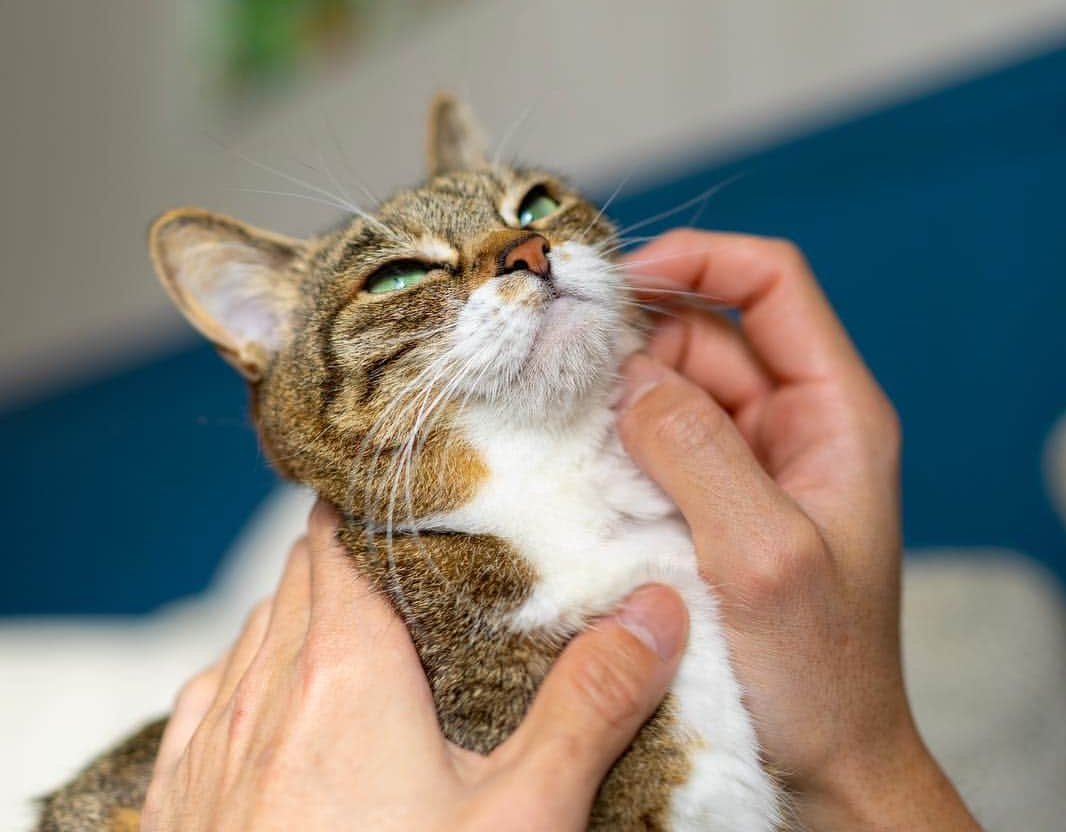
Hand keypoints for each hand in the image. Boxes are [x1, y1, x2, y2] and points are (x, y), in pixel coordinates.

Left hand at [142, 501, 687, 830]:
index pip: (334, 537)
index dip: (369, 507)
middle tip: (414, 563)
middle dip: (350, 557)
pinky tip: (278, 709)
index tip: (413, 496)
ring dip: (300, 616)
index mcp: (341, 670)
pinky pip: (208, 699)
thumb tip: (656, 610)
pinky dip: (247, 677)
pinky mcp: (179, 803)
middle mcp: (261, 689)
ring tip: (361, 630)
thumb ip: (590, 703)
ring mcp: (208, 748)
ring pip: (254, 633)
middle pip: (299, 577)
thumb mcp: (524, 821)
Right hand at [618, 230, 978, 830]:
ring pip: (668, 381)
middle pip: (704, 327)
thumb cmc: (821, 672)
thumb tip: (631, 375)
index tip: (619, 283)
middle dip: (635, 332)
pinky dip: (609, 435)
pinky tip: (571, 452)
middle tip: (558, 356)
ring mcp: (744, 459)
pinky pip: (651, 438)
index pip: (771, 283)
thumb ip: (700, 453)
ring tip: (556, 410)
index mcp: (834, 411)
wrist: (823, 764)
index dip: (698, 259)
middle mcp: (789, 421)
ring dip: (613, 388)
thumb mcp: (765, 558)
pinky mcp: (705, 497)